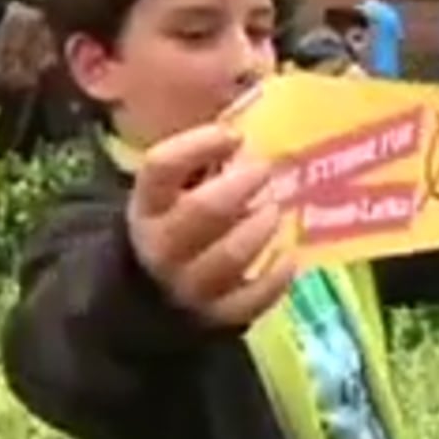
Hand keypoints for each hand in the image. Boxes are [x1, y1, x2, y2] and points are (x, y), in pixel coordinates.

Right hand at [127, 124, 295, 326]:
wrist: (152, 295)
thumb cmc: (178, 226)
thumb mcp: (176, 192)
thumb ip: (204, 161)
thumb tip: (248, 122)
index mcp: (148, 205)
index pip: (161, 167)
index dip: (198, 144)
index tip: (234, 135)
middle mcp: (162, 245)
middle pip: (202, 211)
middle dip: (241, 185)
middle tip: (264, 171)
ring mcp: (188, 284)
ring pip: (230, 255)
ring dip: (260, 227)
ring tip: (273, 209)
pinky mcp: (216, 315)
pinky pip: (252, 299)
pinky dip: (276, 277)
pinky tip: (289, 256)